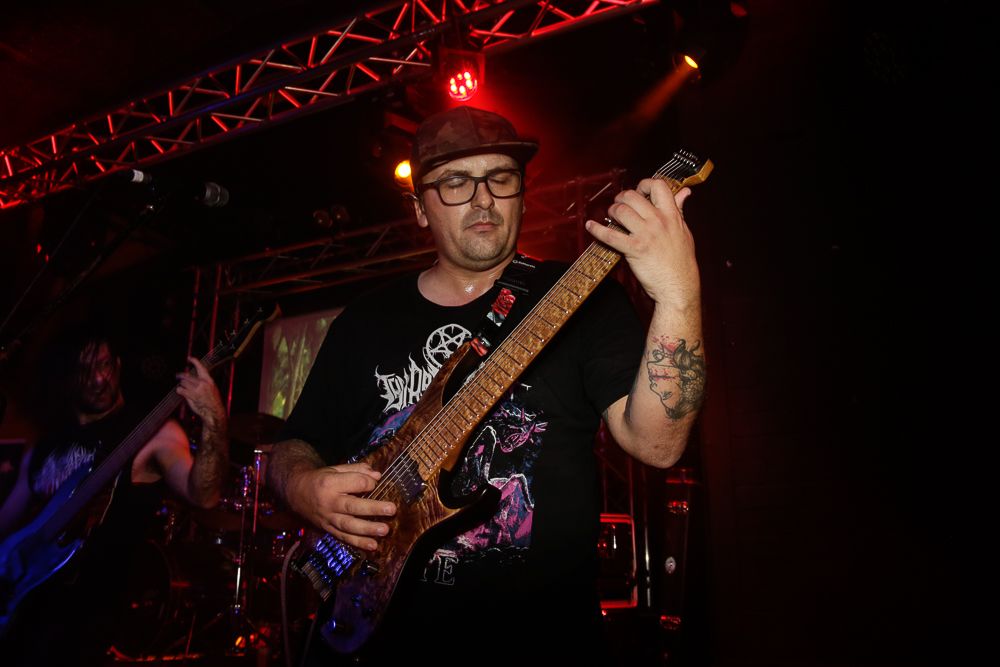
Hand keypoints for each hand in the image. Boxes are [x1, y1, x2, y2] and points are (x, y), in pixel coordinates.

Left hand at [176, 357, 225, 429]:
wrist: (214, 412)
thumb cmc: (212, 402)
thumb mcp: (211, 389)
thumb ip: (203, 383)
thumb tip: (193, 378)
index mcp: (209, 380)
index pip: (201, 368)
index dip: (195, 361)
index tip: (189, 358)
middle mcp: (203, 383)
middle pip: (188, 376)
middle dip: (181, 375)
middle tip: (177, 375)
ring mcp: (198, 390)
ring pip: (184, 383)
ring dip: (182, 385)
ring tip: (182, 388)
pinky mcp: (192, 396)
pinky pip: (181, 390)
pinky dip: (179, 390)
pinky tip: (180, 391)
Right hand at [287, 463, 396, 551]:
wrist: (295, 493)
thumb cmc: (320, 479)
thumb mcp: (336, 469)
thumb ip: (357, 470)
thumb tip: (377, 476)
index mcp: (330, 483)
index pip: (355, 483)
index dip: (369, 483)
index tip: (375, 483)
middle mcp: (329, 502)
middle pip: (353, 506)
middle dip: (373, 508)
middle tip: (391, 509)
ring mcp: (327, 518)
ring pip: (349, 525)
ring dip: (368, 529)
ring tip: (385, 530)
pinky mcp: (327, 529)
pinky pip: (343, 537)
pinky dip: (358, 543)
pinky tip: (373, 545)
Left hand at [586, 178, 699, 311]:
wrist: (679, 286)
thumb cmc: (682, 261)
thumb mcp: (685, 231)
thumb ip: (680, 210)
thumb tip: (684, 192)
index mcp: (672, 215)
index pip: (658, 186)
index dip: (644, 184)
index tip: (639, 191)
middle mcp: (659, 221)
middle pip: (633, 196)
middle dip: (621, 198)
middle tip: (619, 204)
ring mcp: (646, 234)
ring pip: (621, 211)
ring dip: (611, 211)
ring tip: (611, 216)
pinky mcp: (634, 249)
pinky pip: (611, 235)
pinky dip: (597, 230)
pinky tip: (590, 226)